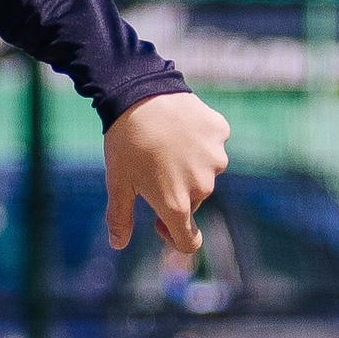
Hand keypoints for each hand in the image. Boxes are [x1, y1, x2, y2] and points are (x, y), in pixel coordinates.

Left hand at [104, 91, 229, 255]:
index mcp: (176, 204)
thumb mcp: (117, 183)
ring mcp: (215, 158)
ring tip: (165, 143)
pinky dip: (199, 140)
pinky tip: (179, 126)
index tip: (158, 223)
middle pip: (194, 201)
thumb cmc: (124, 143)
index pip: (189, 240)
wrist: (139, 93)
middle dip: (176, 191)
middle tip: (152, 166)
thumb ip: (120, 218)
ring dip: (189, 165)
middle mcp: (202, 185)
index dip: (173, 237)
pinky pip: (212, 143)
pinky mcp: (220, 133)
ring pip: (205, 171)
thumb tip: (118, 244)